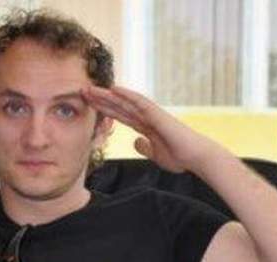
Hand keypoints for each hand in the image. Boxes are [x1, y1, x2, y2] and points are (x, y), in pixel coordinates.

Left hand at [82, 85, 220, 172]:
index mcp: (144, 125)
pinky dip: (127, 95)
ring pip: (125, 101)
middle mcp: (146, 116)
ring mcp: (151, 114)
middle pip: (118, 105)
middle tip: (82, 91)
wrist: (195, 158)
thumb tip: (135, 142)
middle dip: (101, 99)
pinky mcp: (157, 114)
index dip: (104, 109)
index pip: (119, 115)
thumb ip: (144, 147)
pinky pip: (140, 102)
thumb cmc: (179, 156)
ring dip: (108, 94)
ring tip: (91, 88)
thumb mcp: (154, 154)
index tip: (88, 104)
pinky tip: (114, 89)